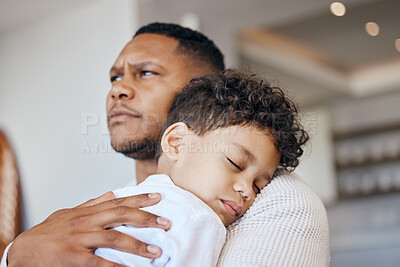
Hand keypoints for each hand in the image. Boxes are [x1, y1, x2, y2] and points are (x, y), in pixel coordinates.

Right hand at [7, 192, 170, 266]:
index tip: (158, 197)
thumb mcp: (69, 213)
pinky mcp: (73, 258)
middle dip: (145, 218)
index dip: (139, 198)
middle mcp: (86, 222)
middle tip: (166, 223)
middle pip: (121, 215)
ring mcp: (80, 239)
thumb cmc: (48, 232)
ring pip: (114, 238)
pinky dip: (116, 266)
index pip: (118, 201)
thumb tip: (112, 192)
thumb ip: (92, 203)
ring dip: (137, 245)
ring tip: (156, 252)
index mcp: (87, 212)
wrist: (23, 250)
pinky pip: (99, 262)